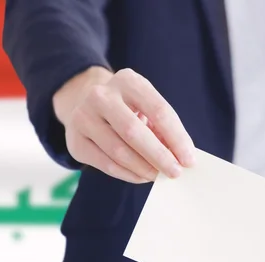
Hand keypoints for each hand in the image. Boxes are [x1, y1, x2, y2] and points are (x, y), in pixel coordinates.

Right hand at [53, 67, 195, 182]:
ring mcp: (83, 117)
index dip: (177, 138)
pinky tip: (141, 177)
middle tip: (175, 172)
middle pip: (134, 131)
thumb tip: (180, 158)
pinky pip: (105, 163)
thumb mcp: (146, 107)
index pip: (159, 111)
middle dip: (159, 156)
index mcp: (128, 81)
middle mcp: (101, 95)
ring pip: (118, 151)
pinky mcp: (75, 140)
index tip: (189, 160)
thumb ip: (162, 129)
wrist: (86, 103)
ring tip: (158, 176)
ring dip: (143, 168)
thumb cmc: (128, 108)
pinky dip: (127, 174)